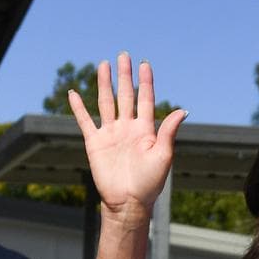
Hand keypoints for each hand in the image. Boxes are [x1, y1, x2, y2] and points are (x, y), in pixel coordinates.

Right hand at [67, 53, 186, 221]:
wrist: (128, 202)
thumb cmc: (150, 182)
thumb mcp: (163, 155)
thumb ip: (168, 132)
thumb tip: (184, 110)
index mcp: (146, 130)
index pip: (145, 99)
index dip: (145, 82)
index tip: (145, 64)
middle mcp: (128, 128)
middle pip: (125, 96)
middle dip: (125, 76)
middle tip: (124, 55)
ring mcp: (111, 134)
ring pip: (106, 103)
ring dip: (105, 84)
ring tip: (104, 65)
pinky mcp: (95, 143)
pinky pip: (85, 121)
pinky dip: (79, 108)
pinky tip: (74, 93)